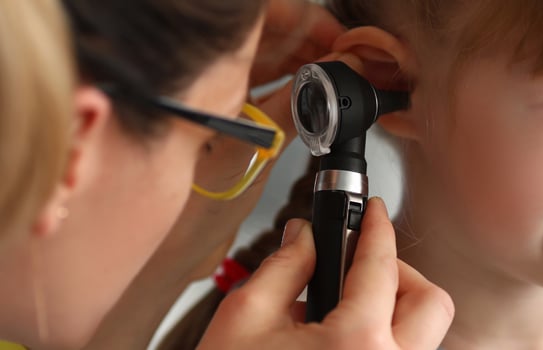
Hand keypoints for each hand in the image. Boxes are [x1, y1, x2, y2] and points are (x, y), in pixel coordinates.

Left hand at [158, 2, 345, 278]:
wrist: (179, 248)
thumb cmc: (194, 207)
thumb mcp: (255, 153)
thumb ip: (295, 110)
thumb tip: (329, 78)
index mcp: (206, 76)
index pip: (261, 22)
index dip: (302, 22)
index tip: (335, 37)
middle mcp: (208, 81)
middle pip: (267, 37)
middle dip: (311, 41)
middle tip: (344, 55)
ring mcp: (217, 98)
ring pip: (268, 60)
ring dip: (306, 62)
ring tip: (337, 73)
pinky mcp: (226, 117)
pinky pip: (266, 87)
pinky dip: (294, 86)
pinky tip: (315, 93)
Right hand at [199, 198, 454, 349]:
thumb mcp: (245, 318)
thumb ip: (284, 265)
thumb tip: (307, 235)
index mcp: (356, 346)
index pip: (381, 266)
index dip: (376, 228)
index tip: (374, 212)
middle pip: (431, 303)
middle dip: (400, 275)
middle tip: (361, 267)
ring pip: (425, 335)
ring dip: (396, 310)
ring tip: (346, 308)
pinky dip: (386, 339)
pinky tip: (345, 339)